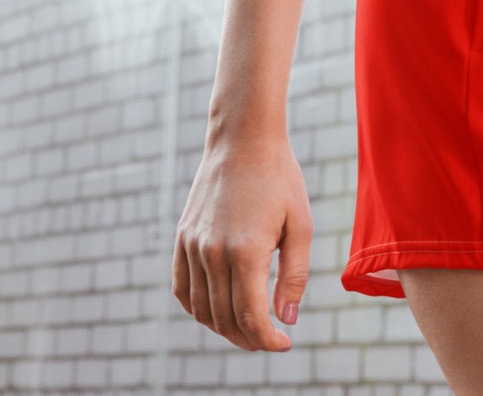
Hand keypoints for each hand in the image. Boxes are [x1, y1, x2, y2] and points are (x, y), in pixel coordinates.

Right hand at [172, 132, 311, 351]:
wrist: (243, 138)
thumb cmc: (279, 178)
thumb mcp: (300, 224)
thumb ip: (295, 275)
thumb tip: (286, 320)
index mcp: (246, 251)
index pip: (250, 317)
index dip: (267, 340)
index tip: (284, 343)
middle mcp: (212, 252)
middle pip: (225, 319)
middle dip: (249, 338)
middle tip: (269, 338)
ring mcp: (193, 245)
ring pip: (201, 309)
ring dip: (223, 328)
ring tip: (247, 327)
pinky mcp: (182, 236)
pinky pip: (181, 288)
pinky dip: (196, 308)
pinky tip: (216, 310)